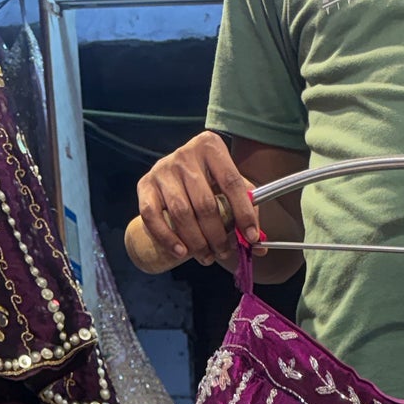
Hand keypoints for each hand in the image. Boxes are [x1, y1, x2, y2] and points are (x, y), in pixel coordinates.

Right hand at [136, 132, 260, 268]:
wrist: (174, 175)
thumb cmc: (208, 182)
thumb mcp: (230, 187)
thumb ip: (247, 210)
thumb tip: (259, 246)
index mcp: (210, 147)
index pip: (231, 183)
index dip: (244, 213)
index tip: (251, 238)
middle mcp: (185, 154)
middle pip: (205, 204)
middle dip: (217, 235)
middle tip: (224, 252)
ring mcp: (162, 169)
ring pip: (181, 213)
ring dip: (197, 242)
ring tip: (207, 257)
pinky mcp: (144, 185)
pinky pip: (152, 217)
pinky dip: (167, 238)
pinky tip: (181, 252)